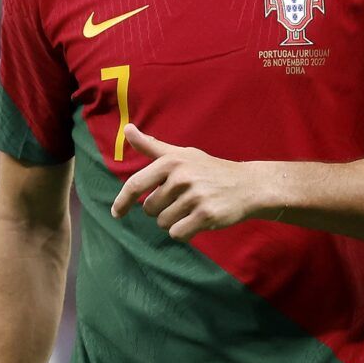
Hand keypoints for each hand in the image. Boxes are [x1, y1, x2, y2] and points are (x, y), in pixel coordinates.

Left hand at [110, 124, 280, 240]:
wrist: (248, 185)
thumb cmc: (209, 170)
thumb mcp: (181, 154)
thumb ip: (151, 146)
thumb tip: (126, 129)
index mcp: (171, 161)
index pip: (135, 184)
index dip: (122, 201)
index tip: (116, 213)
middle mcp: (181, 177)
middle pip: (149, 209)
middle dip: (161, 210)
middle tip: (183, 200)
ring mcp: (194, 196)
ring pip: (163, 223)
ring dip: (174, 221)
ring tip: (192, 208)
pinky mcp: (206, 215)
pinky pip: (177, 233)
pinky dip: (184, 232)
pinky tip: (197, 221)